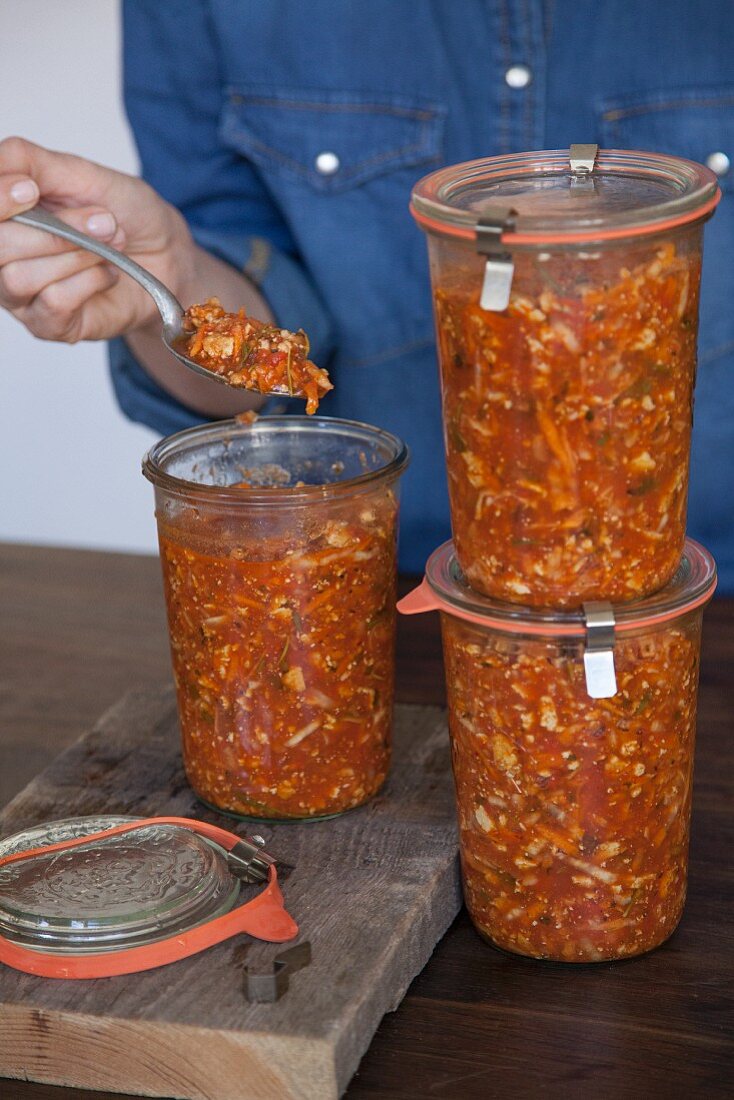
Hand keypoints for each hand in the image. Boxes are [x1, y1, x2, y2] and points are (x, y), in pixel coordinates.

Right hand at [0, 136, 197, 342]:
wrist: (167, 256)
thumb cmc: (125, 214)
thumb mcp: (82, 174)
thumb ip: (29, 162)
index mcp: (6, 214)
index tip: (30, 189)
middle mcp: (3, 255)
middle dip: (57, 230)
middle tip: (103, 220)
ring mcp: (22, 295)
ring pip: (20, 277)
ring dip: (77, 256)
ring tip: (111, 245)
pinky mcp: (49, 325)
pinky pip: (53, 302)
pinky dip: (89, 281)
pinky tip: (107, 274)